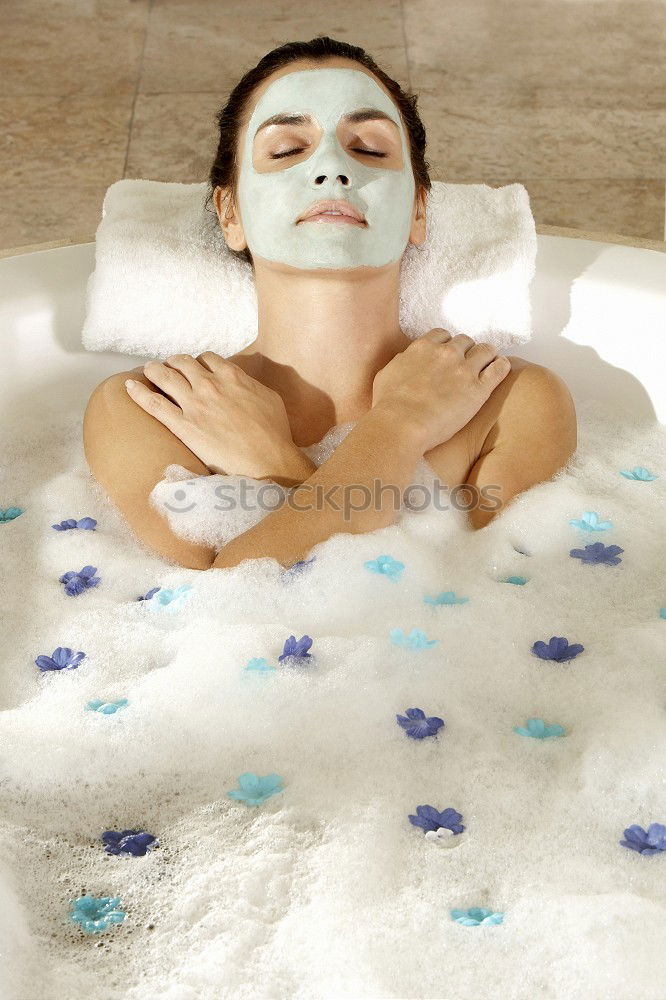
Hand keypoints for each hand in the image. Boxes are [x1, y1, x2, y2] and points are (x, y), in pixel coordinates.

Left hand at [124, 352, 306, 480]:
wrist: (267, 461)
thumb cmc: (274, 434)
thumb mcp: (269, 399)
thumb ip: (251, 386)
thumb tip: (243, 384)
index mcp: (232, 376)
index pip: (207, 358)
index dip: (198, 362)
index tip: (194, 368)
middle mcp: (210, 385)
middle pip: (182, 363)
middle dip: (173, 363)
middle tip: (168, 368)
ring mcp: (194, 404)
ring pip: (165, 377)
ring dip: (154, 370)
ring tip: (148, 371)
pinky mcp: (184, 426)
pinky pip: (154, 404)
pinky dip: (139, 393)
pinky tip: (129, 387)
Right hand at [371, 329, 510, 452]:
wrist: (401, 425)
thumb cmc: (388, 406)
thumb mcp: (386, 375)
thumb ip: (401, 362)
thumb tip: (406, 360)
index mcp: (423, 347)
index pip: (443, 335)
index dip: (447, 345)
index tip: (447, 355)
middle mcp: (446, 353)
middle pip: (466, 341)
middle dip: (466, 351)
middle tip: (466, 365)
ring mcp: (464, 370)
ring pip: (486, 350)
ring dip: (486, 356)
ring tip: (487, 365)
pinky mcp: (478, 389)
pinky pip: (499, 368)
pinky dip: (501, 366)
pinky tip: (500, 369)